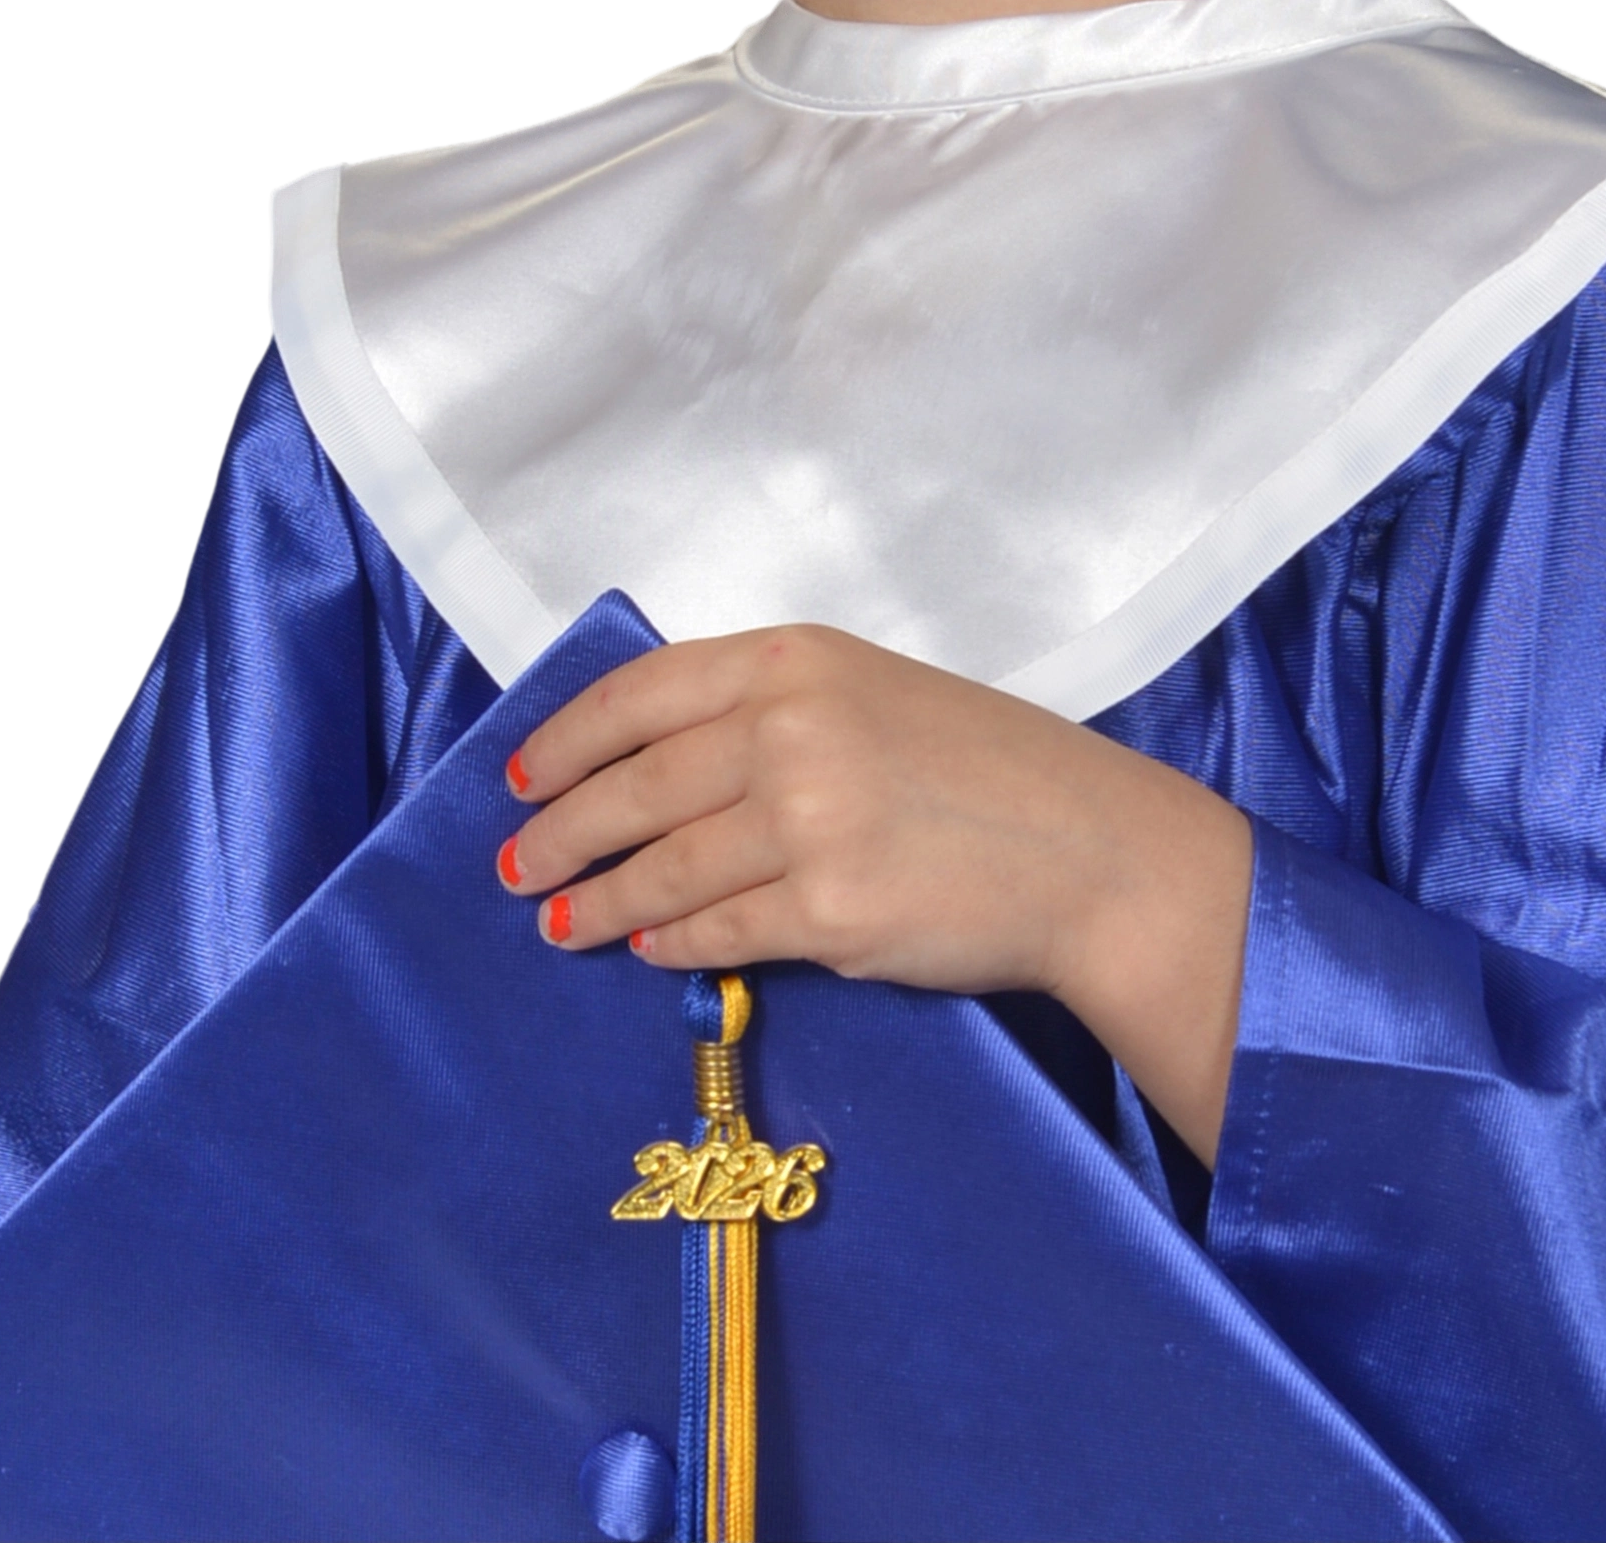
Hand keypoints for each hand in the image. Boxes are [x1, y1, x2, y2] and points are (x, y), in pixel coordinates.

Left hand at [494, 624, 1252, 1161]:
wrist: (1090, 850)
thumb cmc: (990, 770)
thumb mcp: (873, 693)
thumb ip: (771, 710)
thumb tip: (654, 768)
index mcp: (798, 659)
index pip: (641, 693)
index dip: (566, 738)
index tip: (519, 775)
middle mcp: (791, 728)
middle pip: (634, 785)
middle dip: (560, 830)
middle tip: (515, 865)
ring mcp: (807, 820)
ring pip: (661, 869)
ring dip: (598, 901)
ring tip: (559, 922)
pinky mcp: (828, 910)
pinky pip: (714, 932)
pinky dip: (667, 943)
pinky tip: (646, 947)